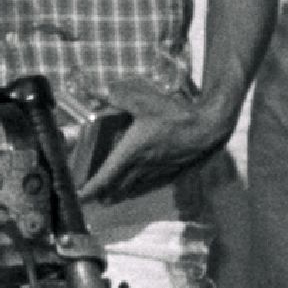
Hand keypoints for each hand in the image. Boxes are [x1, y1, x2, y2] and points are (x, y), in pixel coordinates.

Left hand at [76, 87, 223, 194]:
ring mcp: (155, 175)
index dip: (89, 190)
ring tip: (108, 195)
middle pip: (114, 190)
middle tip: (90, 194)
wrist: (208, 129)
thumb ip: (116, 95)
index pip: (104, 178)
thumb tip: (92, 89)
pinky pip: (147, 188)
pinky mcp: (169, 177)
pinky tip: (134, 186)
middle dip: (100, 194)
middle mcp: (140, 169)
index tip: (79, 197)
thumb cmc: (175, 115)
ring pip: (131, 191)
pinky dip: (135, 190)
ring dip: (117, 194)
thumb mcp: (143, 100)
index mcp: (130, 154)